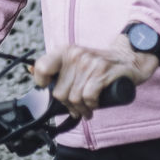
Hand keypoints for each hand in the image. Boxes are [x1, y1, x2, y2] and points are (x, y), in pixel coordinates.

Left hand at [32, 37, 159, 120]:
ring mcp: (89, 62)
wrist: (128, 57)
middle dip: (68, 104)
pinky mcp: (103, 71)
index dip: (42, 84)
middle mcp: (75, 54)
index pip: (42, 67)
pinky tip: (95, 104)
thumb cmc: (99, 64)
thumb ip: (55, 67)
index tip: (50, 90)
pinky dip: (91, 105)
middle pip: (59, 92)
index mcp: (65, 51)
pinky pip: (88, 97)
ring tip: (87, 109)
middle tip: (76, 107)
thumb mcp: (75, 61)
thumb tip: (30, 70)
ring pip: (74, 98)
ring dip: (81, 109)